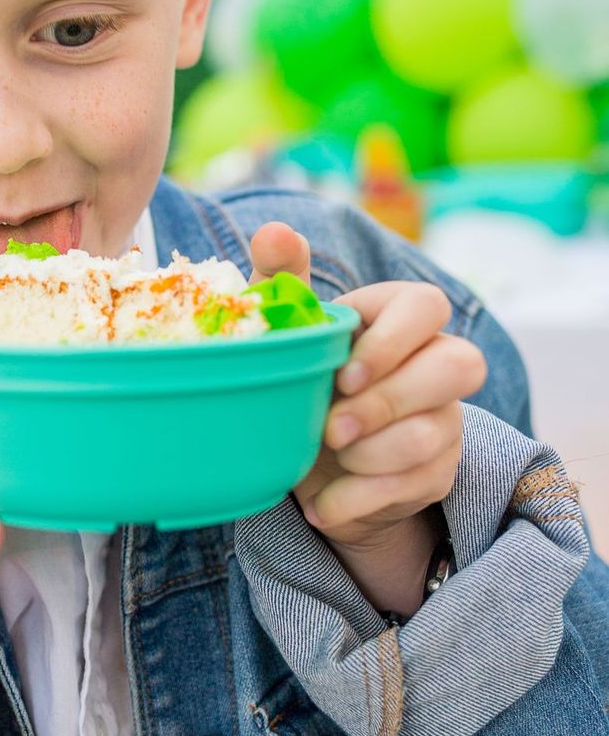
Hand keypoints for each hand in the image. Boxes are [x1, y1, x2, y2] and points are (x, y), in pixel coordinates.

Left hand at [249, 223, 486, 616]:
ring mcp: (445, 418)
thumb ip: (282, 281)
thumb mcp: (288, 334)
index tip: (345, 373)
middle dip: (390, 402)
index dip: (394, 340)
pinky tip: (322, 505)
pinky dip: (359, 499)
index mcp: (399, 318)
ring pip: (435, 431)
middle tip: (332, 428)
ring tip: (326, 456)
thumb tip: (274, 230)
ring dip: (371, 453)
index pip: (427, 305)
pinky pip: (417, 483)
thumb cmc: (305, 380)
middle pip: (461, 365)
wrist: (312, 469)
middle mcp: (437, 362)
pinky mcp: (439, 471)